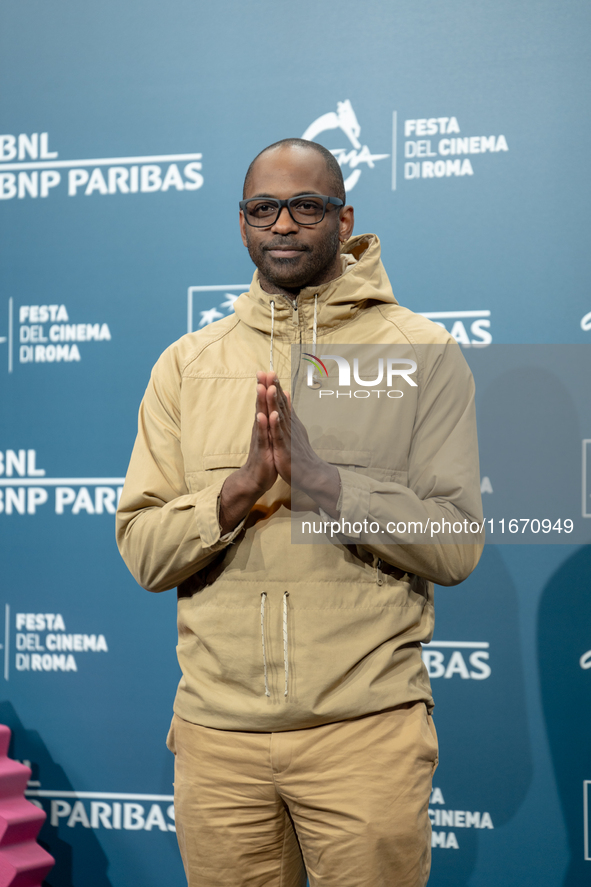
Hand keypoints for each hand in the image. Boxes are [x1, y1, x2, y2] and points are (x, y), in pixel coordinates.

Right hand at [218, 377, 277, 533]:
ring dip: (262, 402)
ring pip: (261, 417)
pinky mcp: (261, 449)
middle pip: (261, 405)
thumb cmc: (265, 456)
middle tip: (263, 372)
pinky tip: (264, 416)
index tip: (268, 370)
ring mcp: (260, 438)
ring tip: (262, 387)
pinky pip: (263, 436)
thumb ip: (270, 421)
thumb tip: (273, 406)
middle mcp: (260, 428)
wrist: (256, 478)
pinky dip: (264, 425)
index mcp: (264, 424)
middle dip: (263, 388)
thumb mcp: (270, 436)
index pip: (265, 402)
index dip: (267, 387)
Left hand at [263, 372, 340, 515]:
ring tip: (270, 387)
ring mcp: (287, 437)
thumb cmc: (301, 453)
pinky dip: (276, 425)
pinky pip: (279, 436)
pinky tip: (272, 415)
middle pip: (280, 404)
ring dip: (274, 402)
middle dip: (274, 388)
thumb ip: (289, 411)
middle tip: (269, 372)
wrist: (311, 474)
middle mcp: (289, 426)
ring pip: (279, 417)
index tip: (268, 371)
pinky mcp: (284, 449)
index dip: (274, 386)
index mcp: (289, 422)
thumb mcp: (294, 428)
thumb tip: (284, 394)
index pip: (280, 401)